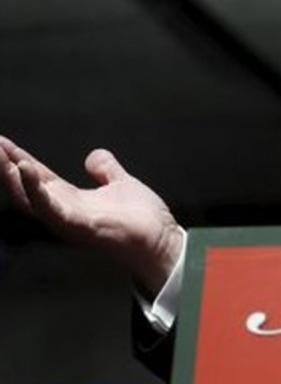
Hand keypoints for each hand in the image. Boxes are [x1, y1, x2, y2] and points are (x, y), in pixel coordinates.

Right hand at [0, 137, 183, 295]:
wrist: (162, 241)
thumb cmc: (143, 220)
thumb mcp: (121, 184)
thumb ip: (106, 170)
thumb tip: (94, 155)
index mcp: (71, 200)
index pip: (37, 177)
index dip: (19, 160)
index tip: (2, 141)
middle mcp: (63, 211)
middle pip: (25, 187)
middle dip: (6, 166)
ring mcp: (68, 220)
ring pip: (29, 198)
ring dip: (12, 175)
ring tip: (0, 153)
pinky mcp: (78, 226)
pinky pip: (49, 208)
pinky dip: (35, 189)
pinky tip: (26, 168)